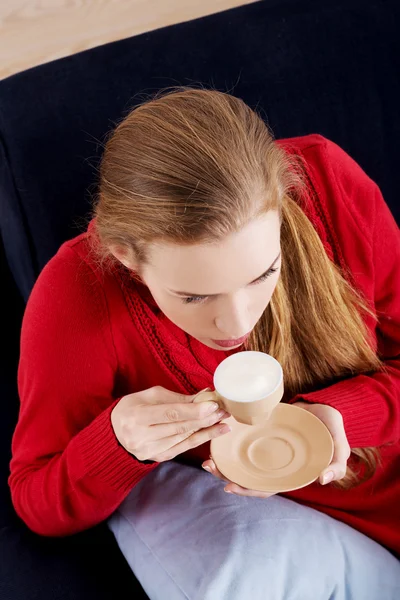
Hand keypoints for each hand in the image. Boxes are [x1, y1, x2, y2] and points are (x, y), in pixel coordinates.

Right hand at [111, 386, 230, 461]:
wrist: (113, 433)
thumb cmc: (133, 408)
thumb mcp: (150, 396)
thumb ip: (177, 398)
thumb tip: (205, 395)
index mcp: (137, 416)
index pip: (170, 414)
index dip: (193, 410)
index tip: (213, 405)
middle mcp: (142, 436)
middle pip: (180, 428)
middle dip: (205, 419)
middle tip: (224, 411)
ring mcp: (150, 451)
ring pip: (184, 439)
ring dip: (207, 429)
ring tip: (224, 420)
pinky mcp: (157, 458)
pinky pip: (183, 448)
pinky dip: (200, 439)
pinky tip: (214, 432)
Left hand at [202, 402, 349, 495]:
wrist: (324, 404)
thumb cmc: (330, 427)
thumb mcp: (339, 445)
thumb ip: (337, 462)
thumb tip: (323, 479)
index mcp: (288, 472)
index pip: (264, 487)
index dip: (246, 490)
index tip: (228, 486)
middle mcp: (273, 462)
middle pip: (246, 474)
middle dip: (225, 473)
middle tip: (208, 466)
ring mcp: (266, 446)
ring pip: (240, 458)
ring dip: (223, 459)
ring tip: (207, 455)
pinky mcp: (261, 430)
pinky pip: (242, 437)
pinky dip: (228, 439)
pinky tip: (216, 433)